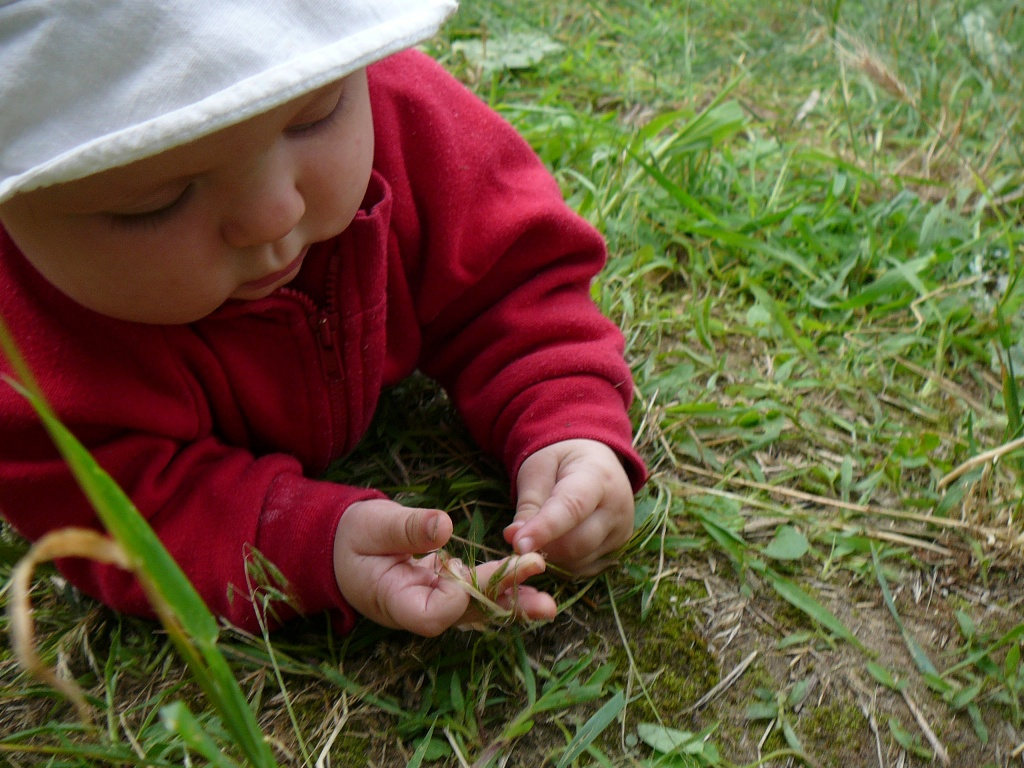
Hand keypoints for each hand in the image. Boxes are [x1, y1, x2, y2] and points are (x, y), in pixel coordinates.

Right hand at [333, 499, 556, 635]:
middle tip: (544, 603)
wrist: (341, 545)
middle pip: (466, 614)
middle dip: (504, 603)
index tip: (459, 571)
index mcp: (393, 601)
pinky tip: (530, 577)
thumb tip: (444, 525)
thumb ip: (407, 528)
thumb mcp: (372, 525)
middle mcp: (418, 609)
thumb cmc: (351, 536)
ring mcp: (433, 600)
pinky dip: (502, 583)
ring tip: (548, 603)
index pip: (432, 615)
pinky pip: (476, 590)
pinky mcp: (444, 586)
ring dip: (513, 600)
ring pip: (477, 606)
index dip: (453, 598)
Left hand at [505, 439, 634, 576]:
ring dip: (551, 556)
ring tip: (538, 533)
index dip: (544, 529)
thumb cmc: (561, 460)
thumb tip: (515, 540)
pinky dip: (563, 562)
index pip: (572, 508)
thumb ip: (528, 504)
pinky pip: (584, 567)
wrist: (593, 459)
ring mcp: (621, 530)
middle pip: (577, 543)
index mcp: (598, 476)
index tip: (518, 544)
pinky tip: (555, 542)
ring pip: (579, 560)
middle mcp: (617, 506)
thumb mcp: (538, 469)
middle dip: (543, 546)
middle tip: (518, 539)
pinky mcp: (618, 547)